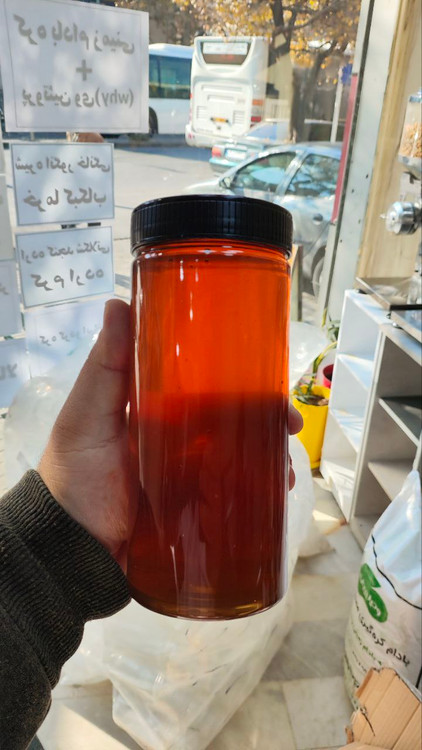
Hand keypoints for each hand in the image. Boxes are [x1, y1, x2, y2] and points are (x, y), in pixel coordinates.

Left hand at [38, 298, 302, 566]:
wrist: (74, 552)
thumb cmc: (76, 478)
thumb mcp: (87, 418)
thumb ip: (105, 367)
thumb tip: (117, 302)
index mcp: (153, 407)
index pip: (204, 379)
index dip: (239, 373)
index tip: (269, 371)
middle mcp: (175, 435)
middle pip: (231, 416)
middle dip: (267, 417)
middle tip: (291, 424)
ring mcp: (187, 473)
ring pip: (238, 454)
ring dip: (269, 454)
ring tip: (288, 467)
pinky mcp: (194, 508)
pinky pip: (232, 492)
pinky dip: (257, 490)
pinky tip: (277, 492)